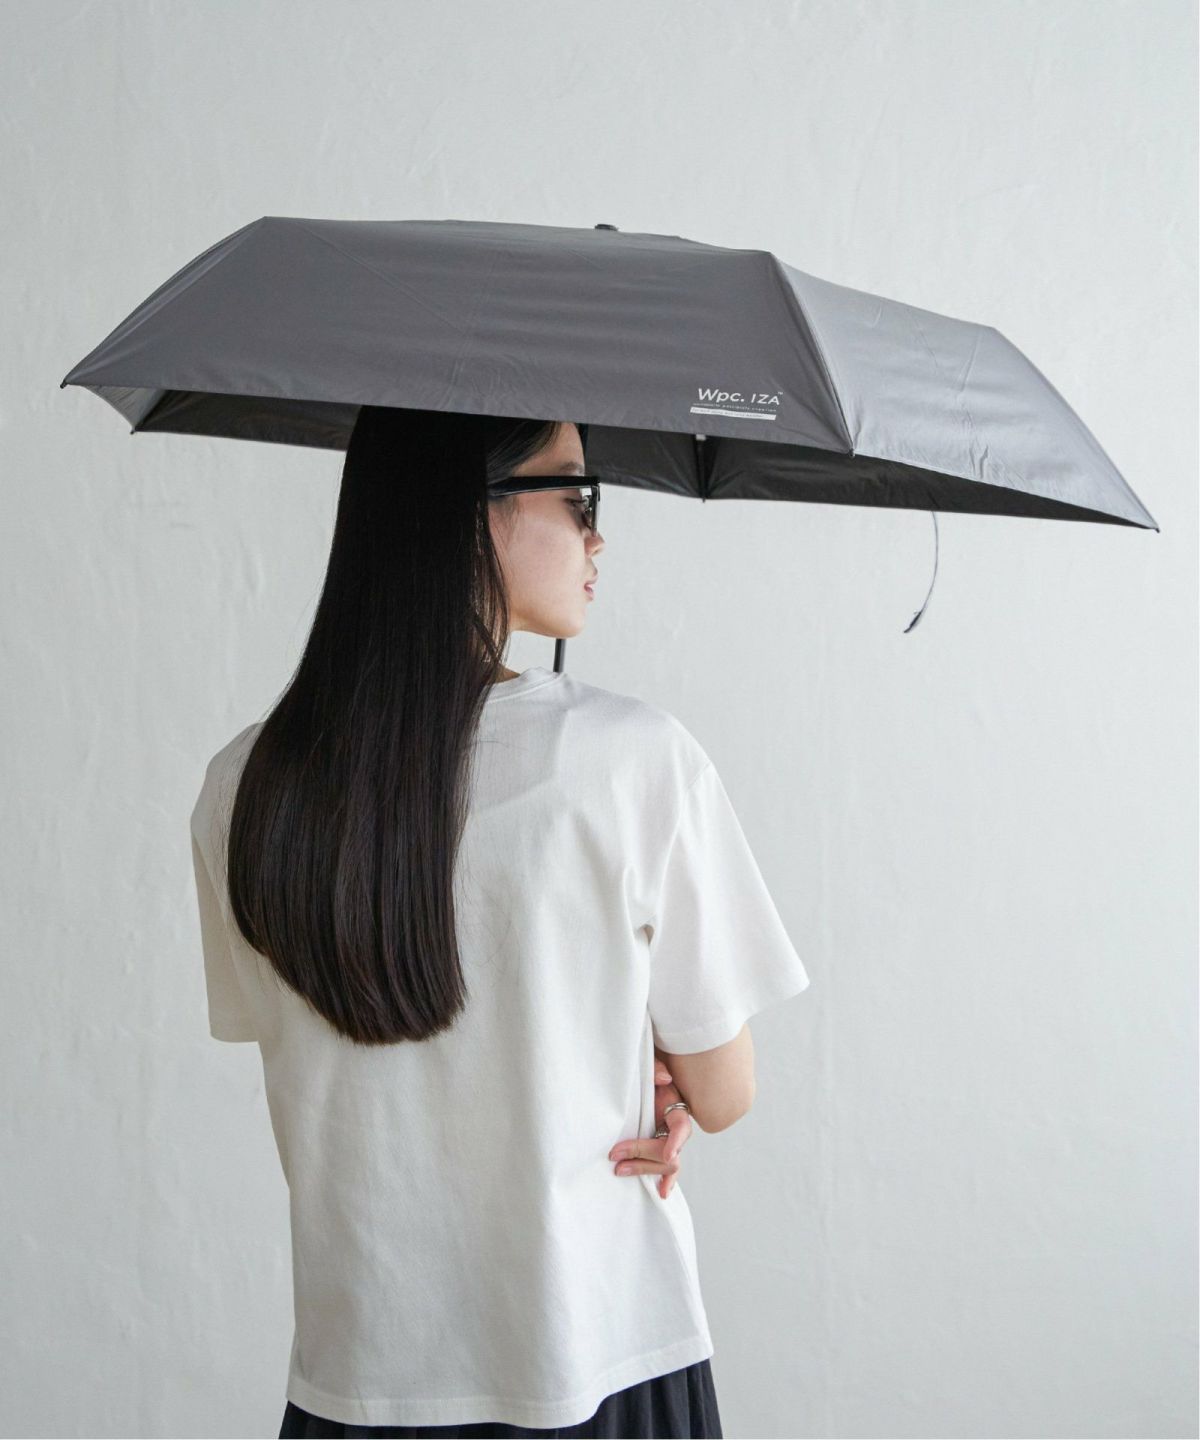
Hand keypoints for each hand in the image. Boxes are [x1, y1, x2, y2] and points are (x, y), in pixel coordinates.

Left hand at [607, 1057, 692, 1199]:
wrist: (643, 1079)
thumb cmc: (647, 1072)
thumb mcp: (652, 1062)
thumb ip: (656, 1068)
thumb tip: (664, 1079)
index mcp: (675, 1107)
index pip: (681, 1126)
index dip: (676, 1141)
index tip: (668, 1154)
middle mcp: (674, 1127)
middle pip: (668, 1151)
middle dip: (642, 1155)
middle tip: (615, 1156)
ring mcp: (667, 1140)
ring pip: (665, 1164)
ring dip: (642, 1168)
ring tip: (618, 1170)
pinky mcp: (657, 1147)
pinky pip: (664, 1167)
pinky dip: (664, 1180)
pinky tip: (661, 1193)